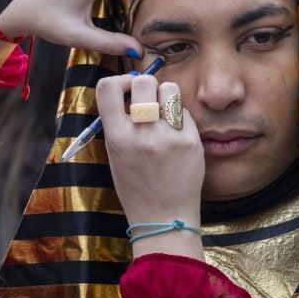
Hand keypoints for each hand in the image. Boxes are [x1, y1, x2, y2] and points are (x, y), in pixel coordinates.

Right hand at [96, 73, 204, 258]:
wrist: (164, 217)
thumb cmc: (137, 186)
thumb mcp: (116, 156)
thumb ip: (119, 123)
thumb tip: (130, 91)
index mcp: (117, 138)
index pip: (107, 88)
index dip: (118, 81)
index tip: (126, 90)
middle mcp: (142, 134)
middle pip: (143, 82)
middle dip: (145, 85)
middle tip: (148, 99)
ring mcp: (169, 136)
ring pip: (169, 89)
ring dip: (165, 95)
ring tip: (164, 112)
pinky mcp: (191, 140)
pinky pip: (185, 111)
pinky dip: (179, 116)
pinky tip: (176, 133)